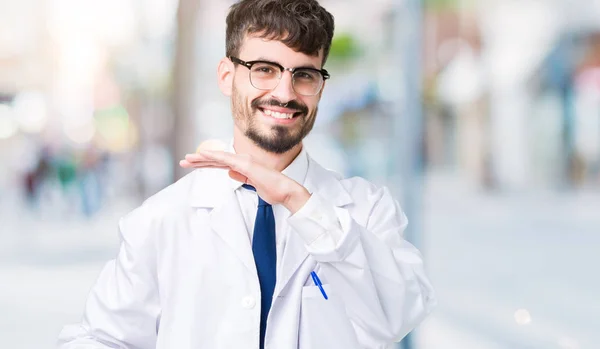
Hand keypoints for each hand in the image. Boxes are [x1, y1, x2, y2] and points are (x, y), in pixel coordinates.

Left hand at [179, 150, 310, 212]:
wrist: (286, 191)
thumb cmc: (273, 190)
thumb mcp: (253, 185)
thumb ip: (242, 177)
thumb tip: (229, 173)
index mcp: (243, 166)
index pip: (220, 164)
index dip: (206, 164)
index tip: (193, 165)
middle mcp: (242, 161)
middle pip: (216, 160)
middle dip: (199, 160)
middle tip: (184, 161)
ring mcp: (244, 161)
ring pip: (218, 158)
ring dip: (202, 158)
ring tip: (187, 159)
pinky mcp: (246, 164)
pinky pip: (227, 159)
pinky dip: (214, 156)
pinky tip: (203, 155)